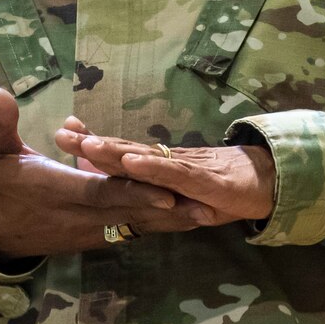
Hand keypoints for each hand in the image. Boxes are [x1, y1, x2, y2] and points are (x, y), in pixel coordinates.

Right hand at [0, 84, 217, 258]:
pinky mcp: (91, 239)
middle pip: (129, 214)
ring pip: (134, 227)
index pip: (101, 192)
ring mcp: (86, 232)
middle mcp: (77, 217)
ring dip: (171, 222)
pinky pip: (128, 231)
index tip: (168, 191)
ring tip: (210, 214)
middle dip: (169, 211)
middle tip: (208, 206)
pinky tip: (185, 219)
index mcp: (56, 190)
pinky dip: (156, 225)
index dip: (134, 192)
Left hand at [54, 118, 276, 225]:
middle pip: (123, 150)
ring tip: (86, 145)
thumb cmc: (217, 188)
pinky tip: (130, 162)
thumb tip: (116, 180)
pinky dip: (150, 167)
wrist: (264, 182)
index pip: (119, 152)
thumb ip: (150, 188)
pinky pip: (171, 173)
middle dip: (90, 143)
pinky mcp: (201, 180)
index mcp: (157, 166)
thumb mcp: (177, 194)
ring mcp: (182, 169)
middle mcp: (165, 163)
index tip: (64, 130)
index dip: (92, 142)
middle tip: (60, 133)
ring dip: (114, 151)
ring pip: (143, 158)